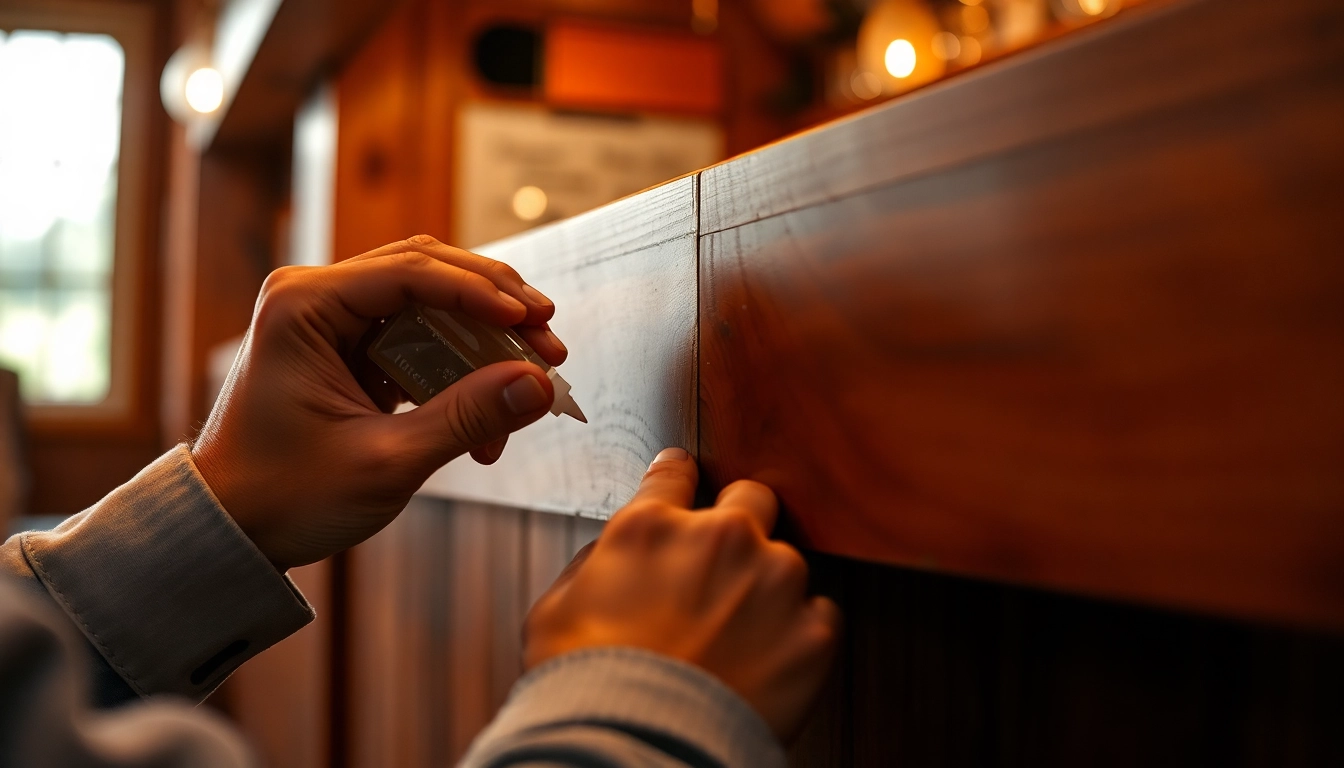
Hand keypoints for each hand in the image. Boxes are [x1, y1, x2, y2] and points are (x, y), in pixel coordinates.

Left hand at [192, 235, 568, 570]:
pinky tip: (490, 407)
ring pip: (430, 301)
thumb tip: (537, 386)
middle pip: (428, 271)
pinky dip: (459, 366)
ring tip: (531, 374)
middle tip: (548, 341)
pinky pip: (418, 336)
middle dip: (495, 306)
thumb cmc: (284, 496)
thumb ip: (465, 418)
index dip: (481, 294)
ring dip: (483, 337)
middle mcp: (314, 296)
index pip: (412, 272)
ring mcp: (331, 319)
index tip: (533, 323)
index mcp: (304, 306)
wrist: (230, 529)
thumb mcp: (385, 461)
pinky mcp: (348, 347)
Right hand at [523, 449, 841, 741]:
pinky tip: (767, 663)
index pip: (675, 474)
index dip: (678, 477)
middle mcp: (721, 539)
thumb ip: (592, 566)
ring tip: (740, 638)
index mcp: (652, 528)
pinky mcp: (812, 631)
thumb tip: (609, 557)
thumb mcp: (554, 612)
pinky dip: (799, 636)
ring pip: (788, 561)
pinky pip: (819, 617)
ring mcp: (774, 581)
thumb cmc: (588, 688)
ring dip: (769, 589)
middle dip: (742, 520)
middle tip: (725, 563)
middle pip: (753, 497)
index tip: (684, 479)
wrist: (637, 749)